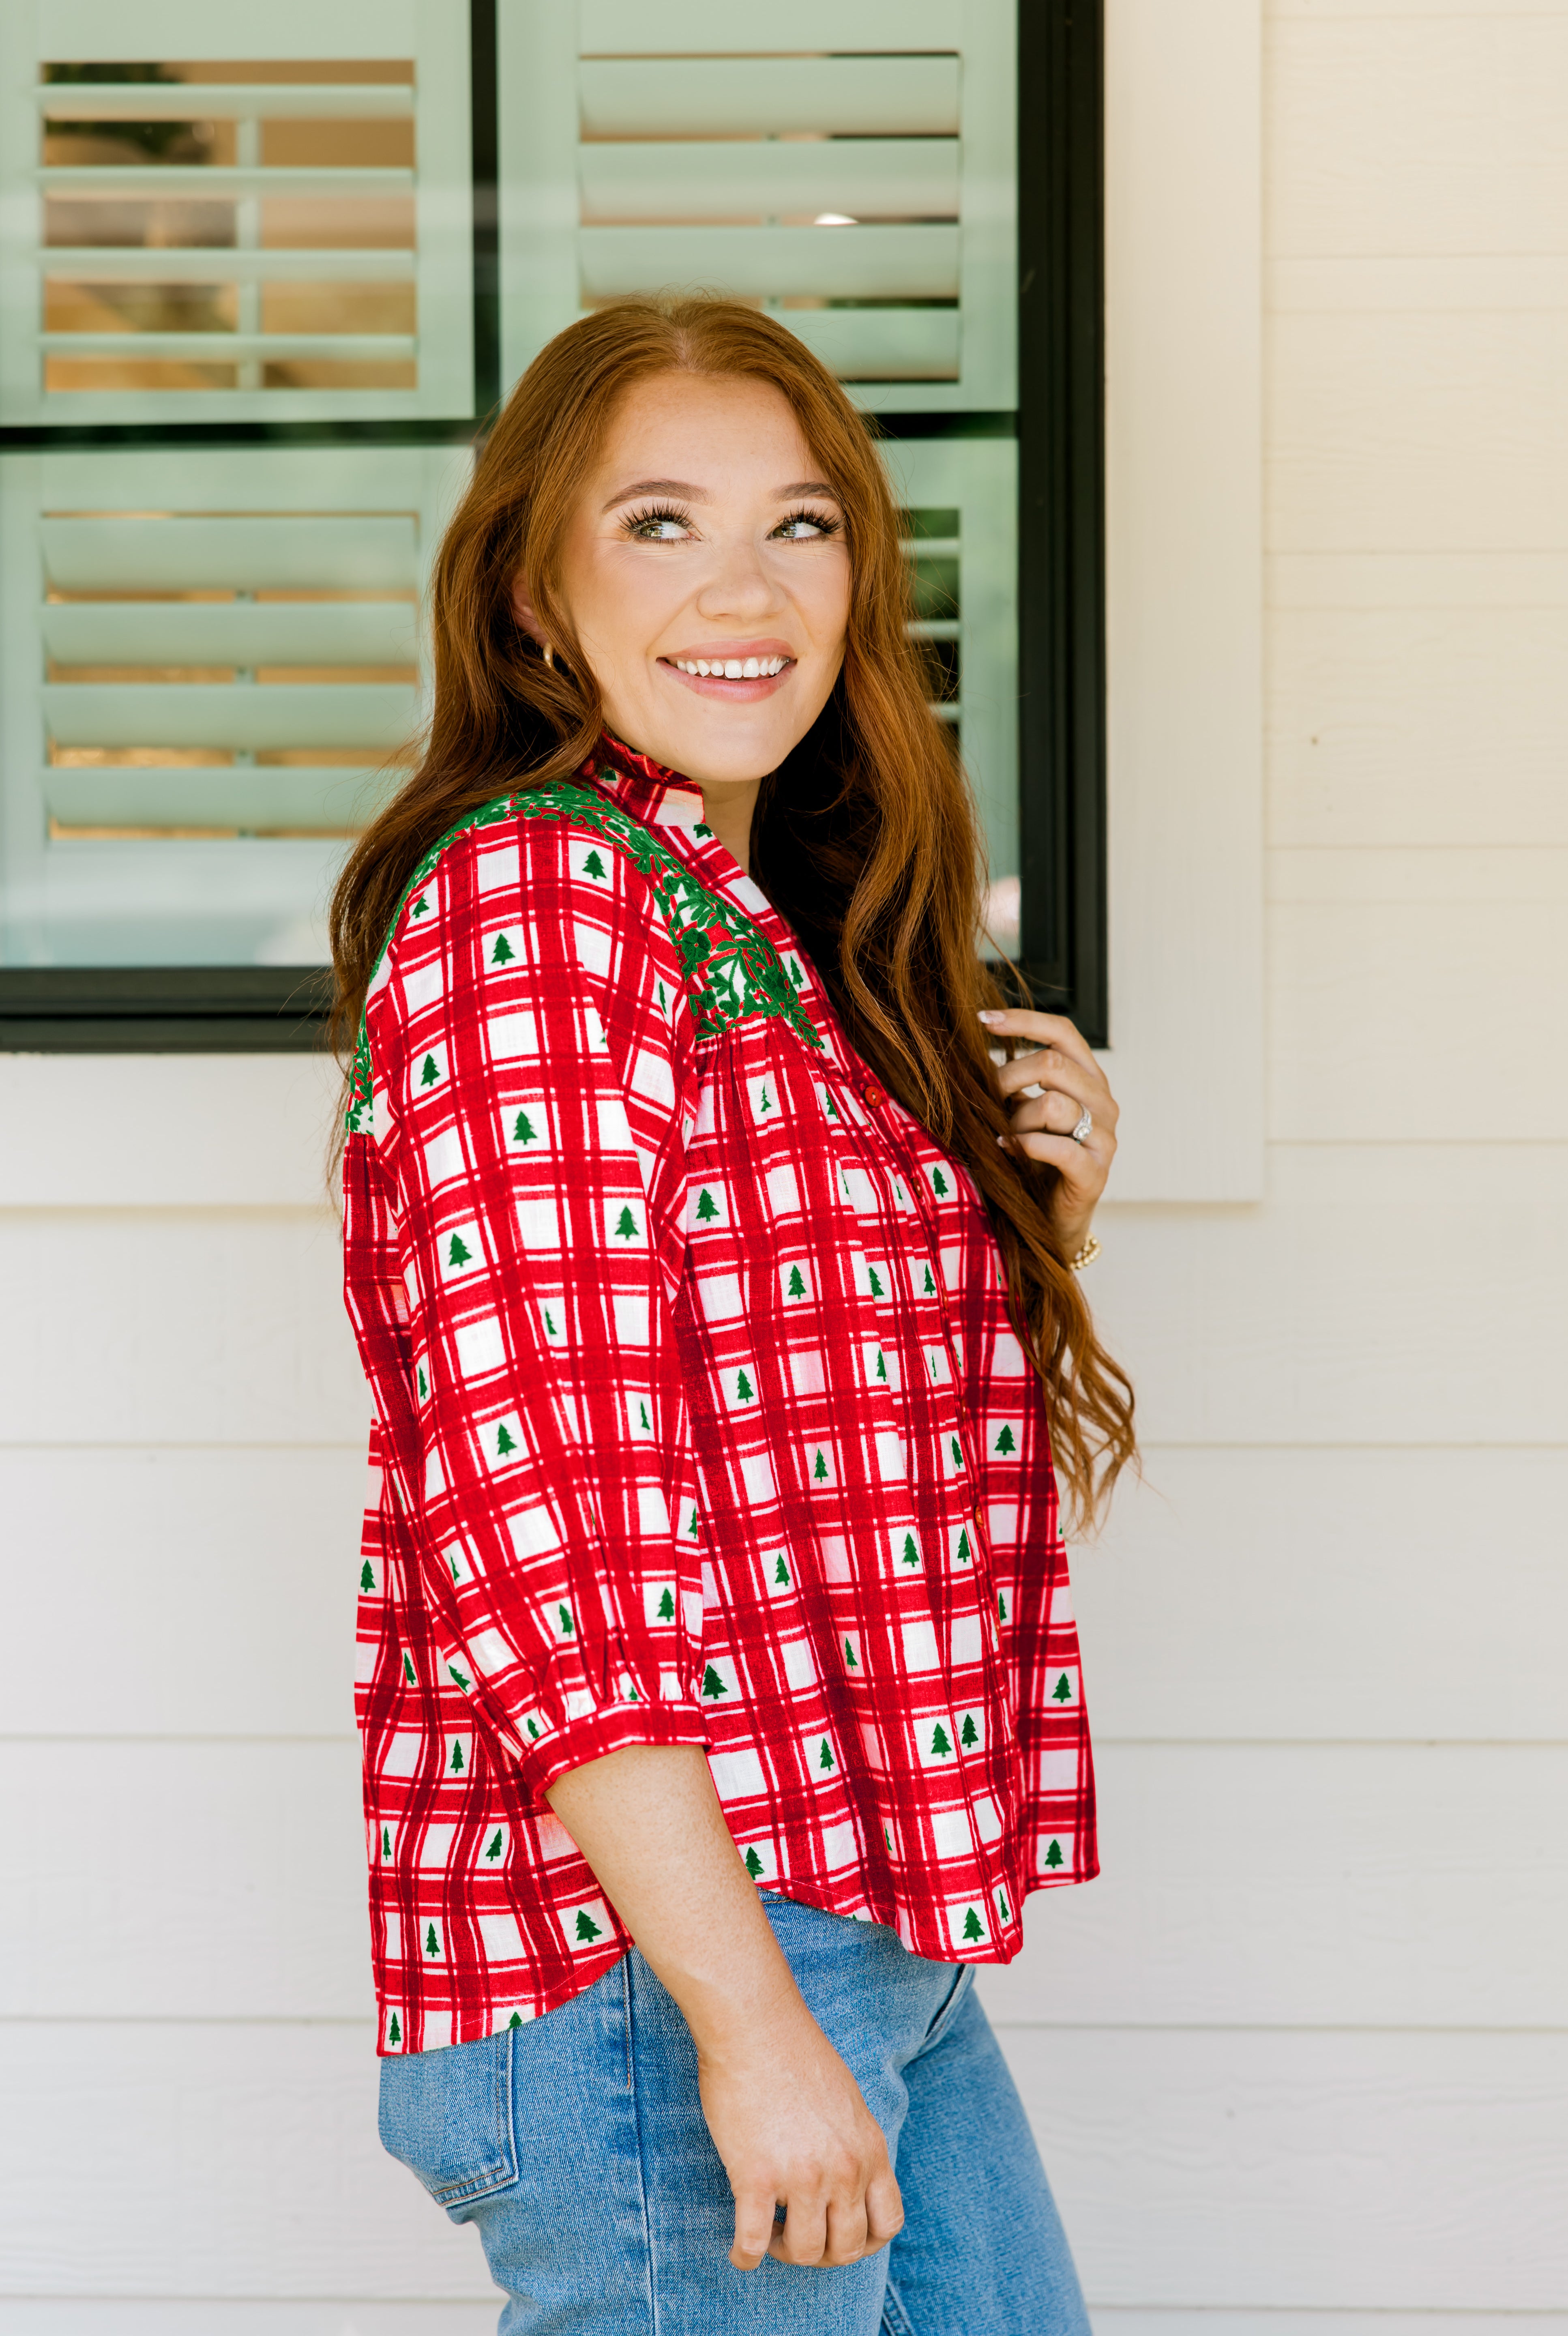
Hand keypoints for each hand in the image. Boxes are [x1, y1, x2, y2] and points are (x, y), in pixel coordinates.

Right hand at [698, 2004, 902, 2270]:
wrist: (755, 2025)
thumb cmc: (796, 2054)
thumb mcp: (847, 2101)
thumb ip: (852, 2144)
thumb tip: (847, 2181)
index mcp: (869, 2149)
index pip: (887, 2224)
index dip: (863, 2242)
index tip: (836, 2234)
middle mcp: (844, 2169)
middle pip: (846, 2248)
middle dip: (821, 2253)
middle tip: (797, 2235)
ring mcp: (802, 2176)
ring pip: (804, 2252)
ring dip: (785, 2252)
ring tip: (770, 2233)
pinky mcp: (756, 2178)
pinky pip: (753, 2244)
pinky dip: (745, 2257)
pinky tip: (739, 2250)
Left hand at [978, 1009, 1118, 1256]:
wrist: (1051, 1218)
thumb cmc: (1032, 1159)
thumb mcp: (1019, 1111)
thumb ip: (1010, 1083)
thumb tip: (968, 1049)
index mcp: (1087, 1078)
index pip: (1063, 1032)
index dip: (1023, 1020)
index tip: (981, 1020)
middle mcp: (1102, 1101)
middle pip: (1054, 1064)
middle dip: (1008, 1076)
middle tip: (985, 1097)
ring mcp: (1104, 1137)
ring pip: (1055, 1104)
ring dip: (1017, 1117)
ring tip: (1003, 1133)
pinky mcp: (1095, 1171)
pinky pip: (1060, 1147)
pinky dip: (1026, 1145)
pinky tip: (1007, 1148)